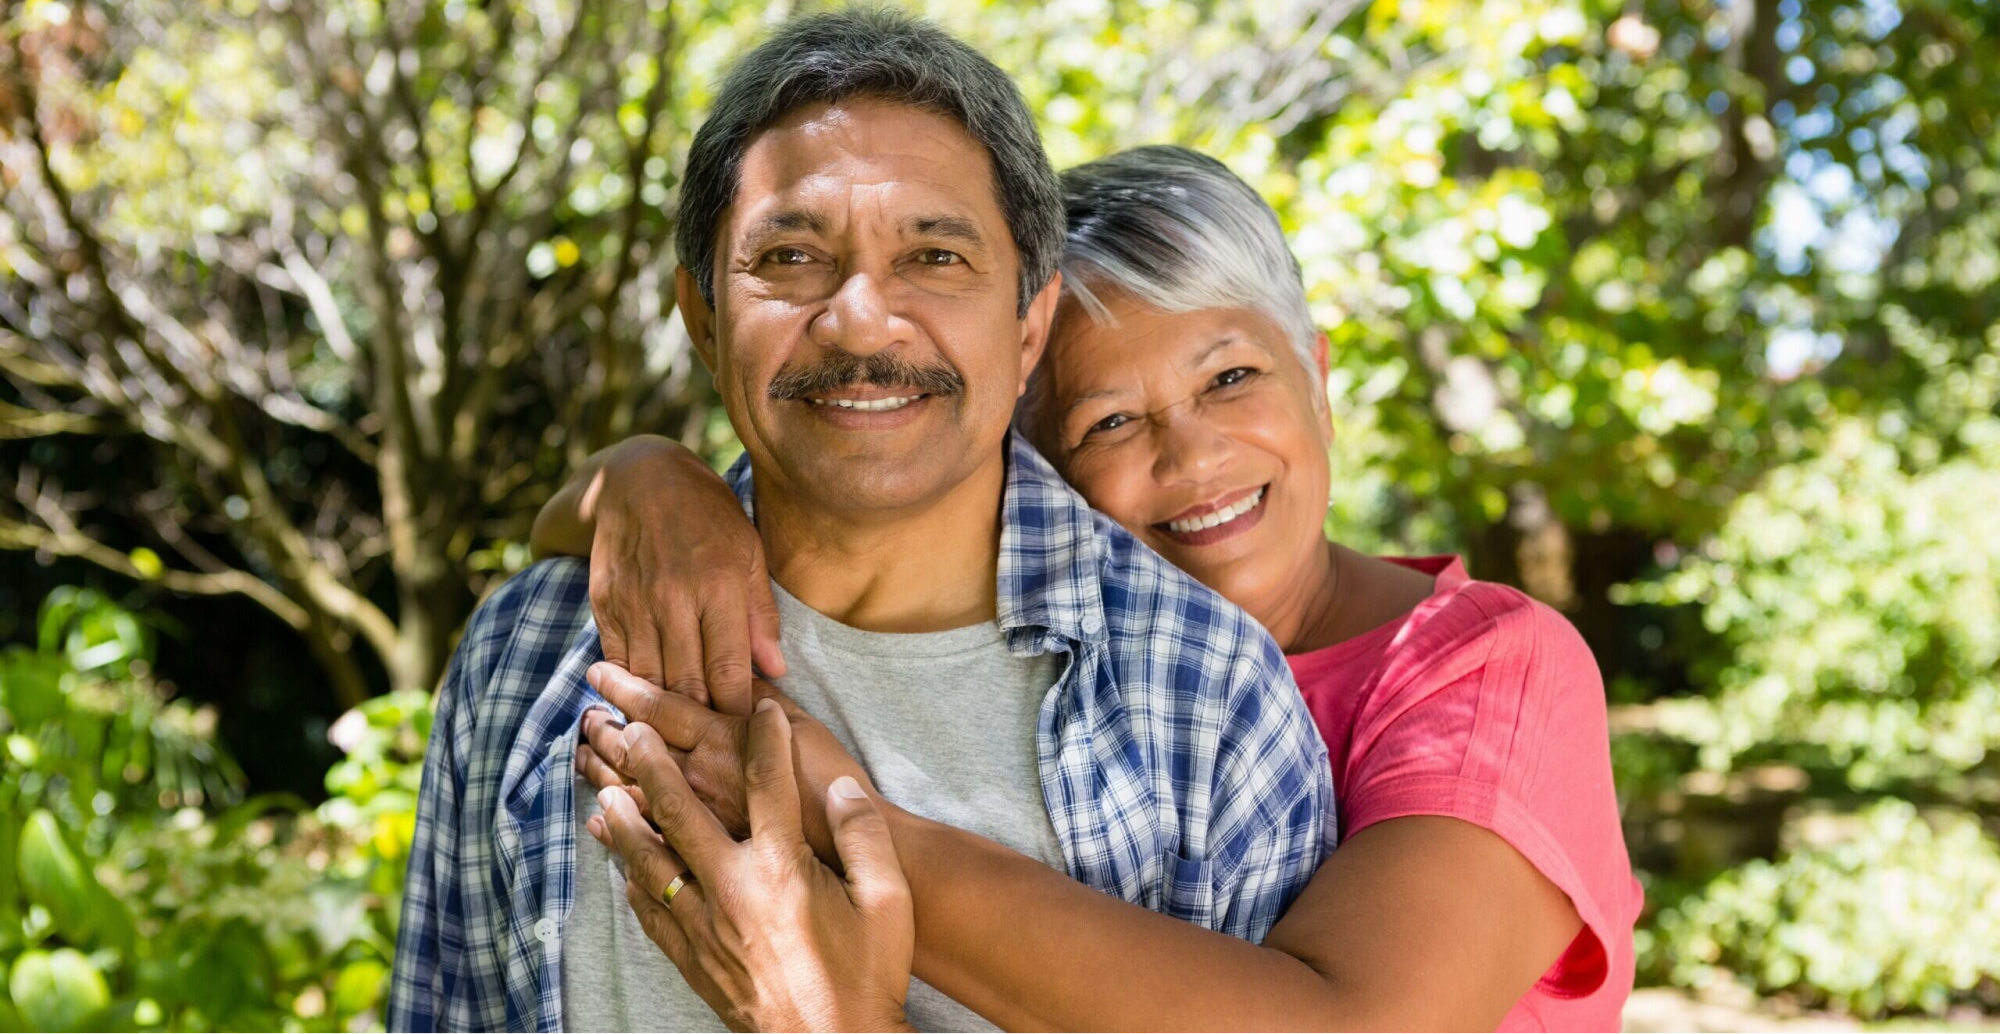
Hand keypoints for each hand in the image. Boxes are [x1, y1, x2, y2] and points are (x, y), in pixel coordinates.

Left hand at [585, 698, 914, 1032]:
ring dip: (623, 821)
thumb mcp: (888, 902)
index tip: (761, 709)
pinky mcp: (693, 960)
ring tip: (603, 790)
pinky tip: (624, 868)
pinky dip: (632, 882)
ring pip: (648, 861)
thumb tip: (840, 788)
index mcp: (782, 869)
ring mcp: (706, 927)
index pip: (768, 783)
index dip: (765, 738)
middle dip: (653, 763)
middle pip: (680, 811)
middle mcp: (732, 890)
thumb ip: (865, 836)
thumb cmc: (866, 975)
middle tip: (630, 728)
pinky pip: (649, 913)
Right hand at [586, 436, 784, 714]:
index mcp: (719, 587)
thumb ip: (761, 615)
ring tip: (683, 737)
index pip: (730, 673)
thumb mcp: (749, 552)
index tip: (747, 738)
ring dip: (665, 713)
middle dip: (703, 723)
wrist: (638, 479)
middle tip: (717, 750)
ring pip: (649, 682)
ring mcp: (634, 604)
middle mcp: (674, 600)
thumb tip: (776, 670)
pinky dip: (633, 687)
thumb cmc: (707, 516)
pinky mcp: (604, 605)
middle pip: (687, 686)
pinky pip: (618, 663)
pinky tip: (646, 704)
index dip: (738, 713)